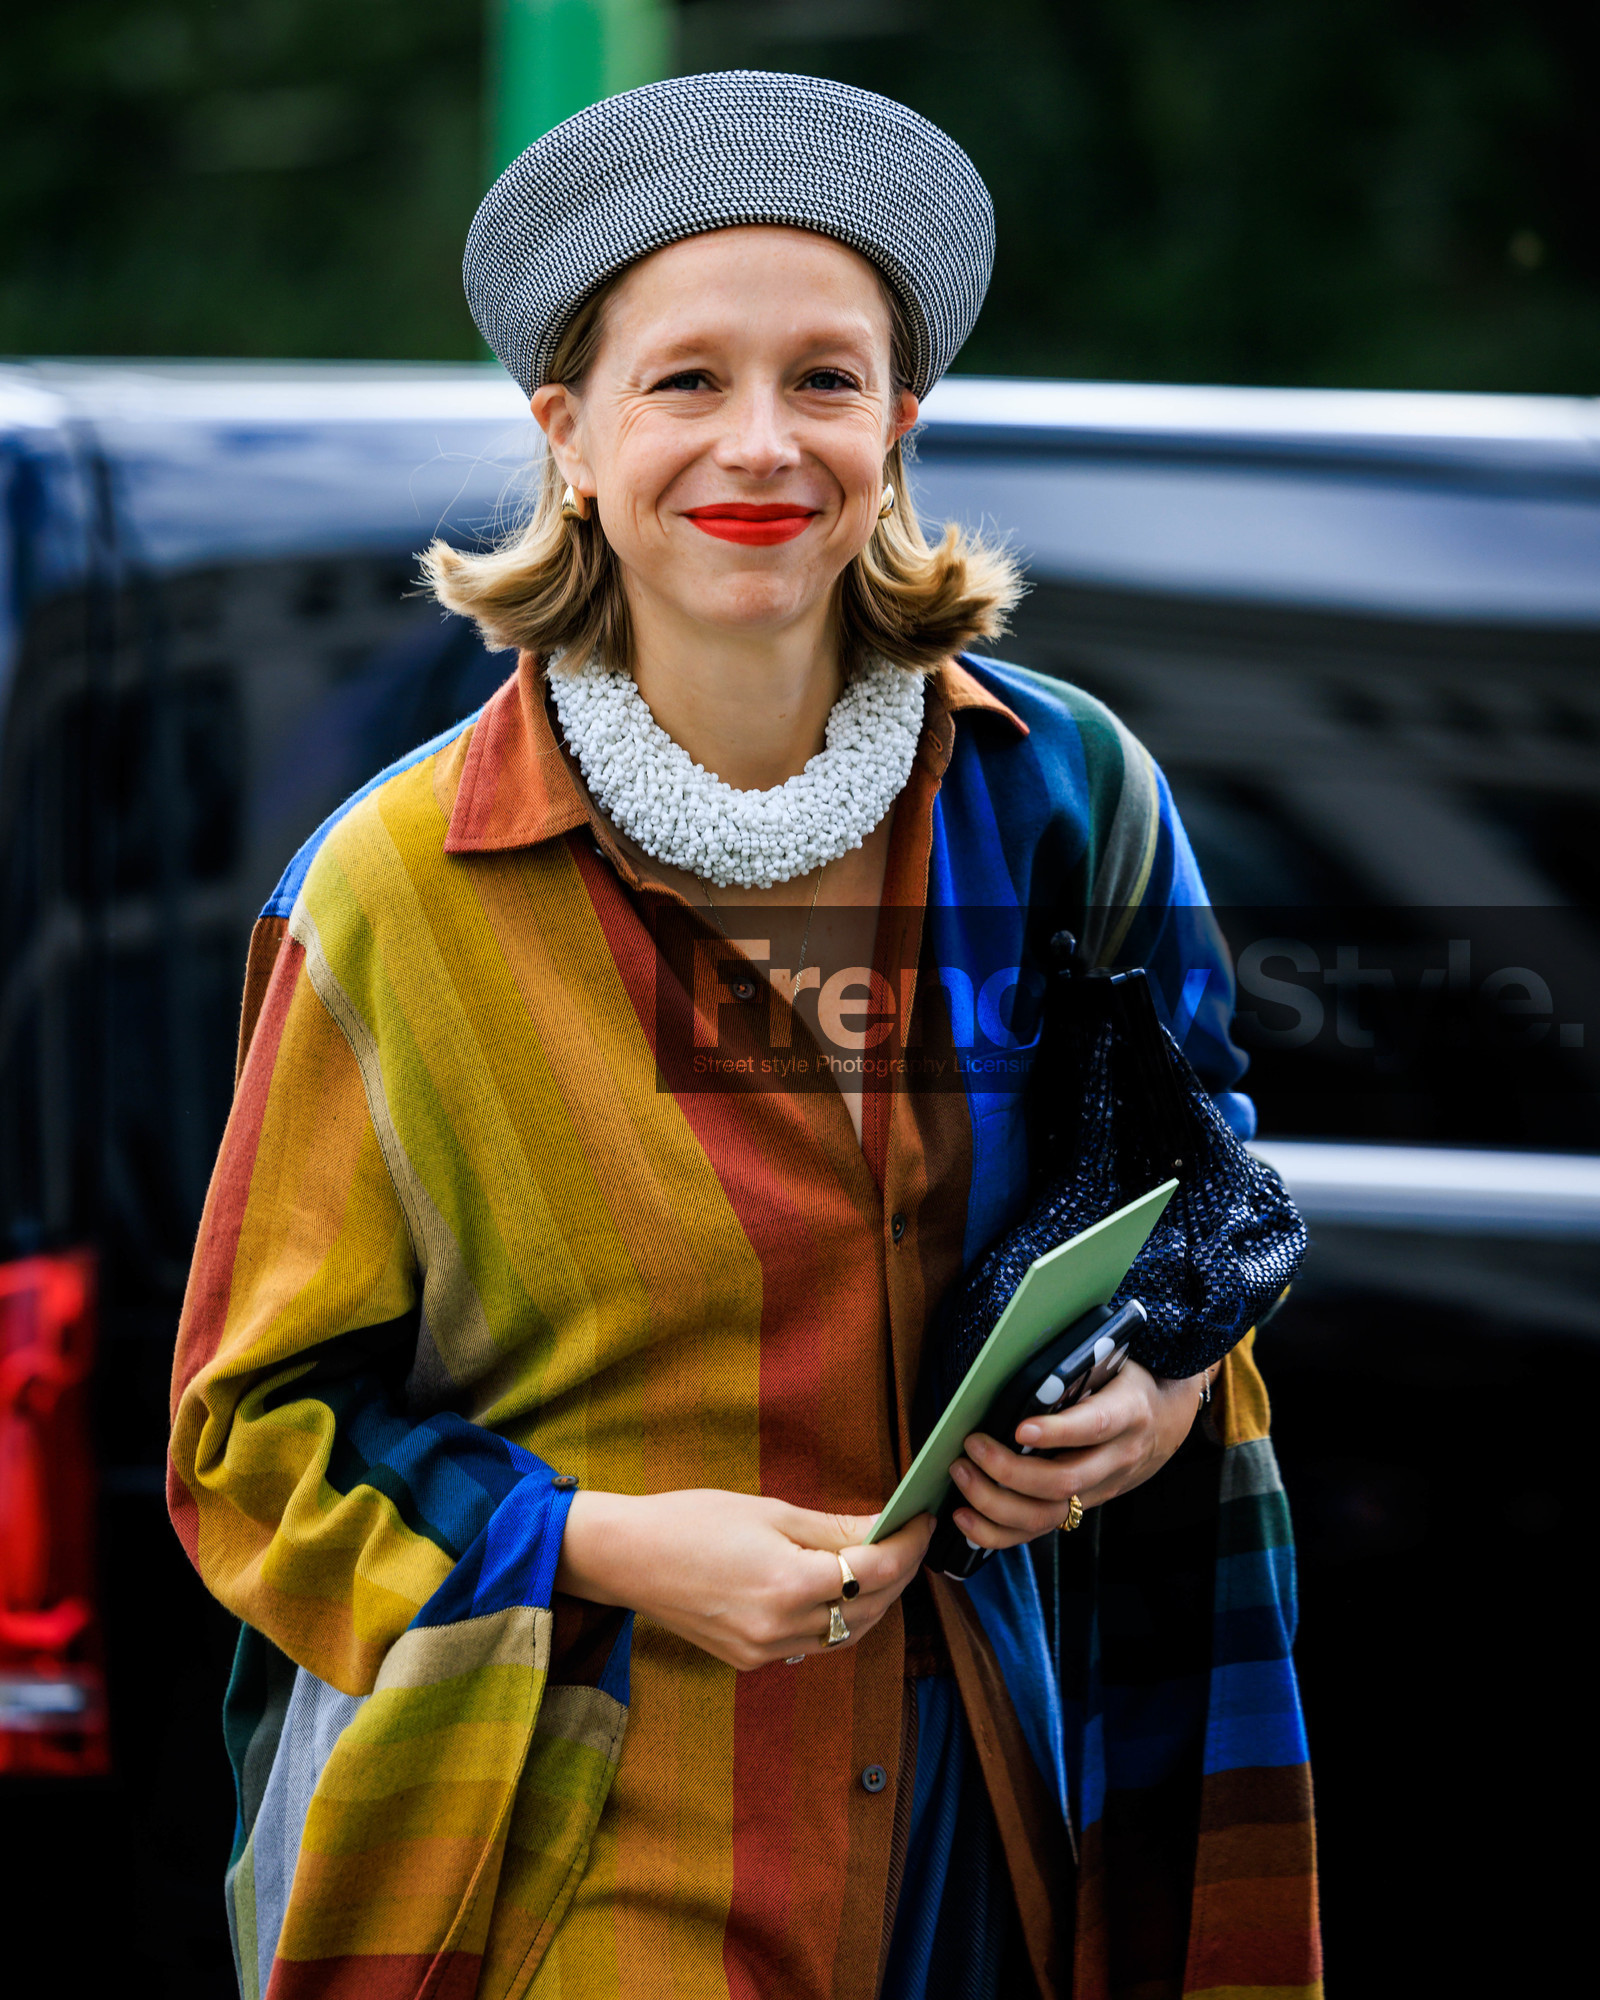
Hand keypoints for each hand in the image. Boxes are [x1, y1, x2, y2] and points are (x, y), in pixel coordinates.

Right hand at [555, 1487, 934, 1670]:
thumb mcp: (770, 1512)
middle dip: (898, 1573)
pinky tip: (838, 1591)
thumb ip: (833, 1528)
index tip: (922, 1520)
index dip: (908, 1545)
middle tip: (908, 1537)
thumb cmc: (690, 1521)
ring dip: (872, 1602)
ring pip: (846, 1635)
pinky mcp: (750, 1660)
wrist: (626, 1558)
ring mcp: (765, 1651)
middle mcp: (782, 1629)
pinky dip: (836, 1619)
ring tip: (881, 1563)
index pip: (875, 1571)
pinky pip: (813, 1644)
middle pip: (869, 1608)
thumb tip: (883, 1527)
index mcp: (789, 1584)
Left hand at [945, 1359, 1210, 1550]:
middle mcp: (1116, 1459)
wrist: (1165, 1420)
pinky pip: (1038, 1532)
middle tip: (971, 1446)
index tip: (1019, 1428)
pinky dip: (997, 1533)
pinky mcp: (1081, 1509)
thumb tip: (1014, 1358)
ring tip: (961, 1474)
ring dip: (995, 1502)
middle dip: (1009, 1470)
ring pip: (1047, 1515)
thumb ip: (1075, 1366)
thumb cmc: (1125, 1381)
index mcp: (1128, 1413)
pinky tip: (965, 1519)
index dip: (1059, 1432)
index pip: (1095, 1426)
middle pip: (1063, 1480)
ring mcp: (1100, 1490)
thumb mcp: (1114, 1361)